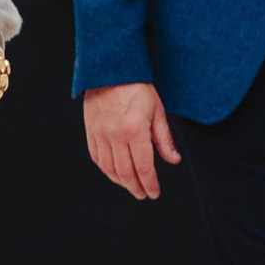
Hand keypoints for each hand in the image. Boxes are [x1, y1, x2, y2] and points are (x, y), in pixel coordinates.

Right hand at [84, 82, 180, 200]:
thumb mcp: (157, 111)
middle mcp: (116, 136)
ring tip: (130, 186)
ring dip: (120, 181)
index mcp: (135, 131)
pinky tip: (113, 172)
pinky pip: (97, 157)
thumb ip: (164, 139)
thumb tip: (173, 160)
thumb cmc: (136, 87)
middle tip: (143, 194)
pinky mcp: (91, 131)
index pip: (143, 167)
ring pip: (109, 168)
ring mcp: (101, 134)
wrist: (110, 70)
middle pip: (126, 172)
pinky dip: (105, 169)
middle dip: (136, 187)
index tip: (154, 193)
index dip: (150, 183)